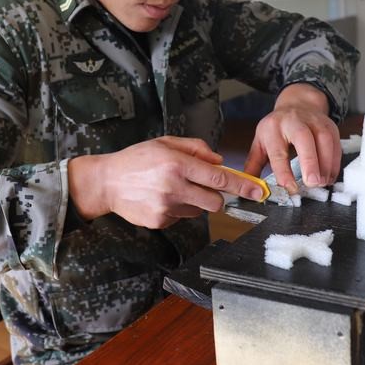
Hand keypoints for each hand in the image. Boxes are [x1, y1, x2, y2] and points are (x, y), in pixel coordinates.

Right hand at [68, 136, 266, 227]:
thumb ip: (195, 148)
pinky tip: (160, 198)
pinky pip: (182, 217)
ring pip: (198, 210)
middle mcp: (174, 187)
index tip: (258, 192)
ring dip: (193, 201)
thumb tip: (219, 161)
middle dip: (216, 196)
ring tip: (171, 189)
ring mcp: (167, 207)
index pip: (219, 178)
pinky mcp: (160, 222)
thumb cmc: (136, 159)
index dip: (242, 186)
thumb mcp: (165, 142)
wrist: (106, 182)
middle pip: (214, 202)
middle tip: (203, 187)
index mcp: (177, 164)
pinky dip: (177, 209)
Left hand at [243, 83, 339, 193]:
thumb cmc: (277, 129)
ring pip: (324, 140)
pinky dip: (334, 163)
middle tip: (312, 183)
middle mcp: (294, 121)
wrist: (297, 105)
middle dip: (309, 162)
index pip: (278, 151)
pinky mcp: (330, 126)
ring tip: (322, 183)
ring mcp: (314, 121)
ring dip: (325, 164)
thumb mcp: (261, 143)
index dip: (284, 171)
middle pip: (304, 139)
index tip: (290, 188)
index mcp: (273, 127)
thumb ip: (254, 165)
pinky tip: (329, 177)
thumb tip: (248, 188)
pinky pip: (335, 144)